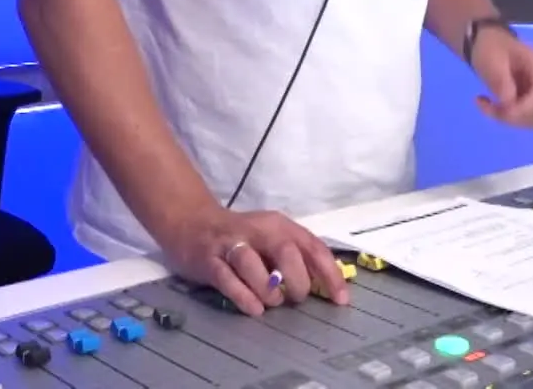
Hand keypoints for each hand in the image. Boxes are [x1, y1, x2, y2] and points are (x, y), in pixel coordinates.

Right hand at [159, 208, 349, 316]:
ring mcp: (230, 244)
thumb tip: (326, 287)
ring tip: (271, 303)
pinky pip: (227, 279)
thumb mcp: (271, 239)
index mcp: (279, 225)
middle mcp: (257, 230)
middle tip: (294, 298)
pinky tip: (254, 308)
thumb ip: (297, 257)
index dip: (329, 274)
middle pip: (286, 252)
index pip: (312, 247)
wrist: (192, 223)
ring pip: (252, 265)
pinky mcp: (208, 259)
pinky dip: (243, 296)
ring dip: (268, 290)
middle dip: (297, 281)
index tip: (340, 300)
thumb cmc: (241, 238)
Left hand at [471, 28, 532, 127]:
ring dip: (507, 118)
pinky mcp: (530, 100)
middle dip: (513, 116)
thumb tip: (509, 103)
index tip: (502, 112)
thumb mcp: (491, 59)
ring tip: (486, 105)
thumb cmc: (490, 47)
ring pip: (530, 119)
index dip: (525, 108)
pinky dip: (505, 117)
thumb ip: (501, 80)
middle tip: (488, 107)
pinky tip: (490, 105)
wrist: (487, 43)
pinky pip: (522, 117)